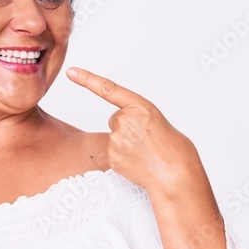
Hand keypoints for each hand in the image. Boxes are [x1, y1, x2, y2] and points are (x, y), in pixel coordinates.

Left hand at [65, 66, 206, 200]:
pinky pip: (114, 153)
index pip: (108, 89)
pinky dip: (124, 157)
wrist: (176, 176)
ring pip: (115, 137)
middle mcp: (125, 120)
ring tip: (145, 153)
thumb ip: (139, 118)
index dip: (87, 79)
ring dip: (126, 144)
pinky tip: (139, 162)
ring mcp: (117, 139)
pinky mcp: (112, 156)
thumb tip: (125, 128)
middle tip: (146, 140)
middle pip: (116, 119)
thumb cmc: (174, 150)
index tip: (72, 72)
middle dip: (127, 128)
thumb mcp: (159, 122)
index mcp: (141, 106)